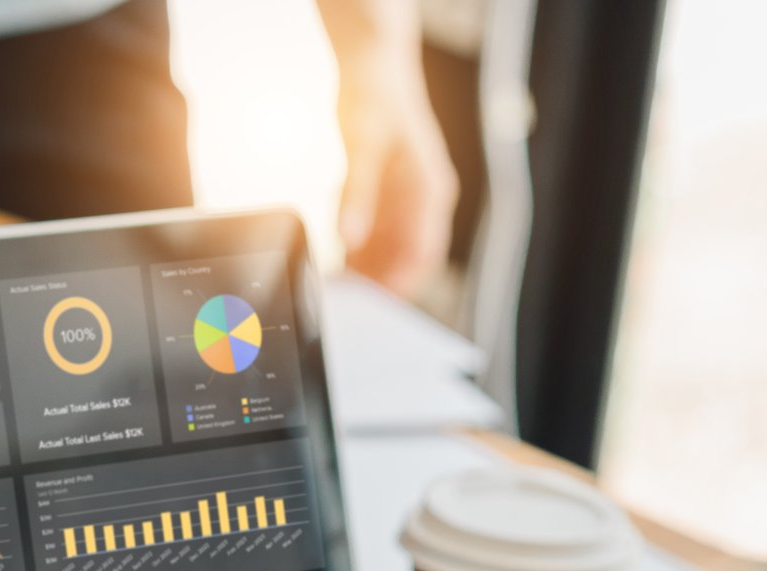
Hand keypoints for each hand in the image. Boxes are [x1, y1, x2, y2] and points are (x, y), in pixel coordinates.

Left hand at [335, 55, 458, 293]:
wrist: (373, 67)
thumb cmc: (375, 101)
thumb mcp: (364, 148)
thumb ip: (356, 197)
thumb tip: (349, 242)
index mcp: (431, 191)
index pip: (424, 254)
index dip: (401, 285)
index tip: (372, 307)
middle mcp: (424, 201)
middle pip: (407, 260)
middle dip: (380, 285)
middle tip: (346, 307)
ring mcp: (407, 202)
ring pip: (391, 253)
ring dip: (367, 274)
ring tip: (337, 292)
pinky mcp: (388, 199)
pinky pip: (377, 239)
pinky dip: (358, 255)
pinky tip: (336, 268)